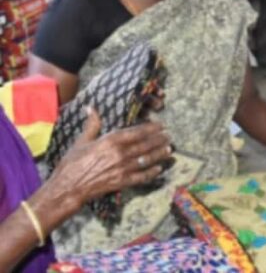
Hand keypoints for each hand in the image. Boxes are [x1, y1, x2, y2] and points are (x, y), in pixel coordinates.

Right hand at [46, 108, 172, 209]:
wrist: (67, 188)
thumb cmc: (72, 164)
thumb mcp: (81, 141)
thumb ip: (92, 124)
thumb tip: (90, 107)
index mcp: (111, 141)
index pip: (137, 132)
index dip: (151, 128)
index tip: (161, 125)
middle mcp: (120, 153)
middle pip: (145, 145)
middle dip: (159, 140)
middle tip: (169, 136)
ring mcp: (122, 168)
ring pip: (146, 159)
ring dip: (159, 154)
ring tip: (169, 149)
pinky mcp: (121, 182)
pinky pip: (141, 177)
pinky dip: (151, 173)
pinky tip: (159, 169)